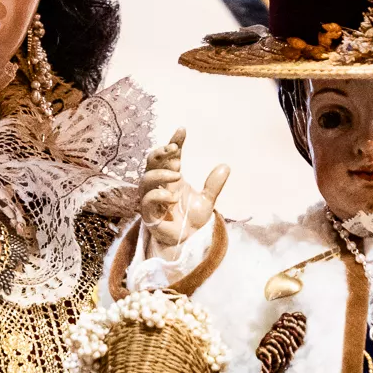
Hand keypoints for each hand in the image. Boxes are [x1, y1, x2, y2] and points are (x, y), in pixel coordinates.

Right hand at [140, 130, 229, 250]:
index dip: (174, 142)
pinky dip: (159, 195)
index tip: (182, 130)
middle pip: (152, 161)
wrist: (188, 242)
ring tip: (177, 174)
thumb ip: (214, 185)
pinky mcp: (148, 214)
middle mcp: (159, 185)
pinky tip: (172, 197)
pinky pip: (147, 200)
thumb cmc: (192, 220)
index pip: (170, 155)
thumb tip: (226, 166)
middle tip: (173, 148)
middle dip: (160, 152)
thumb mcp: (208, 200)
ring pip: (146, 178)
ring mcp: (152, 198)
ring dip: (160, 173)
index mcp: (172, 178)